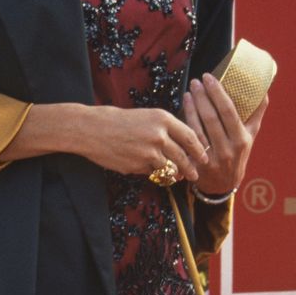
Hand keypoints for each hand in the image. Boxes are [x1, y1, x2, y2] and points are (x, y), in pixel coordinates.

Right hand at [77, 105, 207, 182]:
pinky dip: (152, 173)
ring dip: (174, 174)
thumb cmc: (116, 120)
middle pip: (182, 156)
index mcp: (162, 118)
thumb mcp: (145, 117)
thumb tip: (180, 147)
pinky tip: (148, 171)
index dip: (199, 149)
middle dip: (190, 168)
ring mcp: (149, 152)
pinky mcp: (138, 165)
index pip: (190, 136)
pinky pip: (151, 172)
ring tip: (177, 178)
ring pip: (169, 168)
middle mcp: (159, 135)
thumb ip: (163, 130)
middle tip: (195, 175)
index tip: (204, 157)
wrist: (91, 129)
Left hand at [182, 73, 268, 195]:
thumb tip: (263, 88)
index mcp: (242, 139)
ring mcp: (211, 158)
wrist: (223, 185)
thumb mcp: (251, 136)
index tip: (210, 77)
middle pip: (212, 118)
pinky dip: (186, 120)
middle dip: (203, 96)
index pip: (229, 112)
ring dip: (192, 106)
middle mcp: (228, 149)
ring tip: (190, 89)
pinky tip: (184, 106)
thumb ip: (256, 113)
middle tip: (197, 80)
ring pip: (198, 127)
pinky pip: (189, 139)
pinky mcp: (196, 164)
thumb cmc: (238, 153)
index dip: (218, 93)